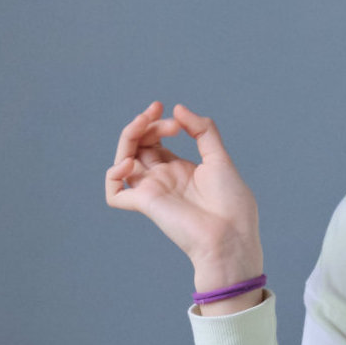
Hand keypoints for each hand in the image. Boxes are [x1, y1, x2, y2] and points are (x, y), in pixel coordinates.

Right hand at [104, 102, 264, 311]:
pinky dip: (113, 175)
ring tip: (143, 122)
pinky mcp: (145, 203)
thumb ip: (202, 131)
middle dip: (144, 123)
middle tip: (156, 111)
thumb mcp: (220, 158)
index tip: (177, 121)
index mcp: (179, 169)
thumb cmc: (232, 205)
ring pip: (122, 161)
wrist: (231, 236)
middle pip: (137, 145)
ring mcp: (152, 190)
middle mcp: (162, 179)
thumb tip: (178, 108)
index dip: (159, 123)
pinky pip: (114, 193)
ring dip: (128, 136)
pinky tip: (129, 163)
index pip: (155, 140)